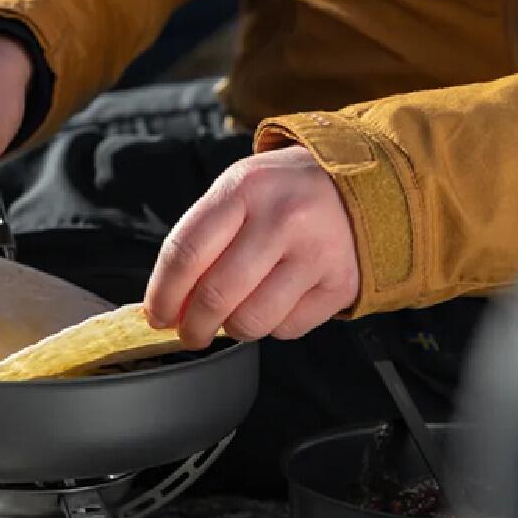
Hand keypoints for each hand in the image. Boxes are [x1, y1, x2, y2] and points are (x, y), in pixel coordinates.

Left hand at [144, 146, 360, 346]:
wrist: (359, 185)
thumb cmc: (285, 194)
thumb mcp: (240, 192)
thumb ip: (203, 241)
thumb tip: (169, 304)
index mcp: (246, 188)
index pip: (186, 253)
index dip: (163, 294)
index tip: (157, 315)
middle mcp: (283, 219)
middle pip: (216, 296)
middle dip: (192, 327)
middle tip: (190, 332)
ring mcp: (316, 253)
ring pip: (251, 322)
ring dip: (233, 329)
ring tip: (236, 313)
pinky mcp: (339, 284)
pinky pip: (287, 329)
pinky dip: (273, 325)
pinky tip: (278, 301)